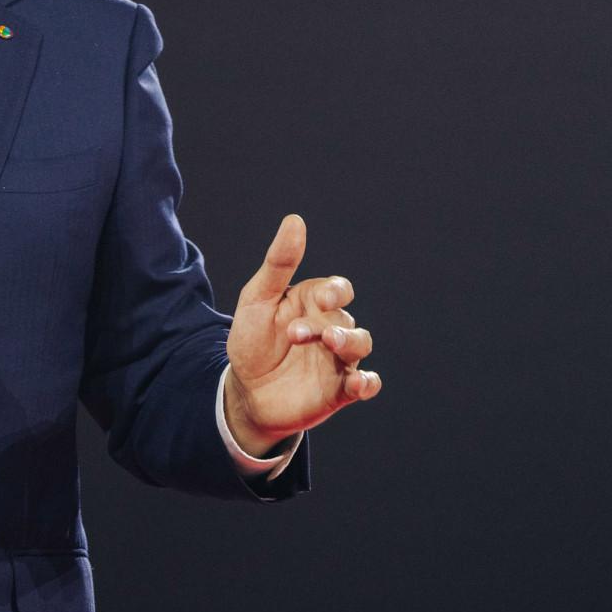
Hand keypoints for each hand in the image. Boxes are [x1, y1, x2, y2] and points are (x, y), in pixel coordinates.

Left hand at [223, 214, 380, 454]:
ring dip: (349, 342)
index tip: (323, 298)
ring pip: (361, 344)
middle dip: (327, 324)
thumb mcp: (257, 299)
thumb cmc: (251, 340)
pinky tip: (358, 384)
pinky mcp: (339, 390)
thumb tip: (295, 220)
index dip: (336, 291)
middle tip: (296, 334)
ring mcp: (338, 359)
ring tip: (329, 343)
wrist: (244, 390)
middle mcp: (331, 327)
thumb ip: (278, 263)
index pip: (339, 289)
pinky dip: (367, 383)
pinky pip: (365, 384)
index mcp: (313, 303)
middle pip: (346, 318)